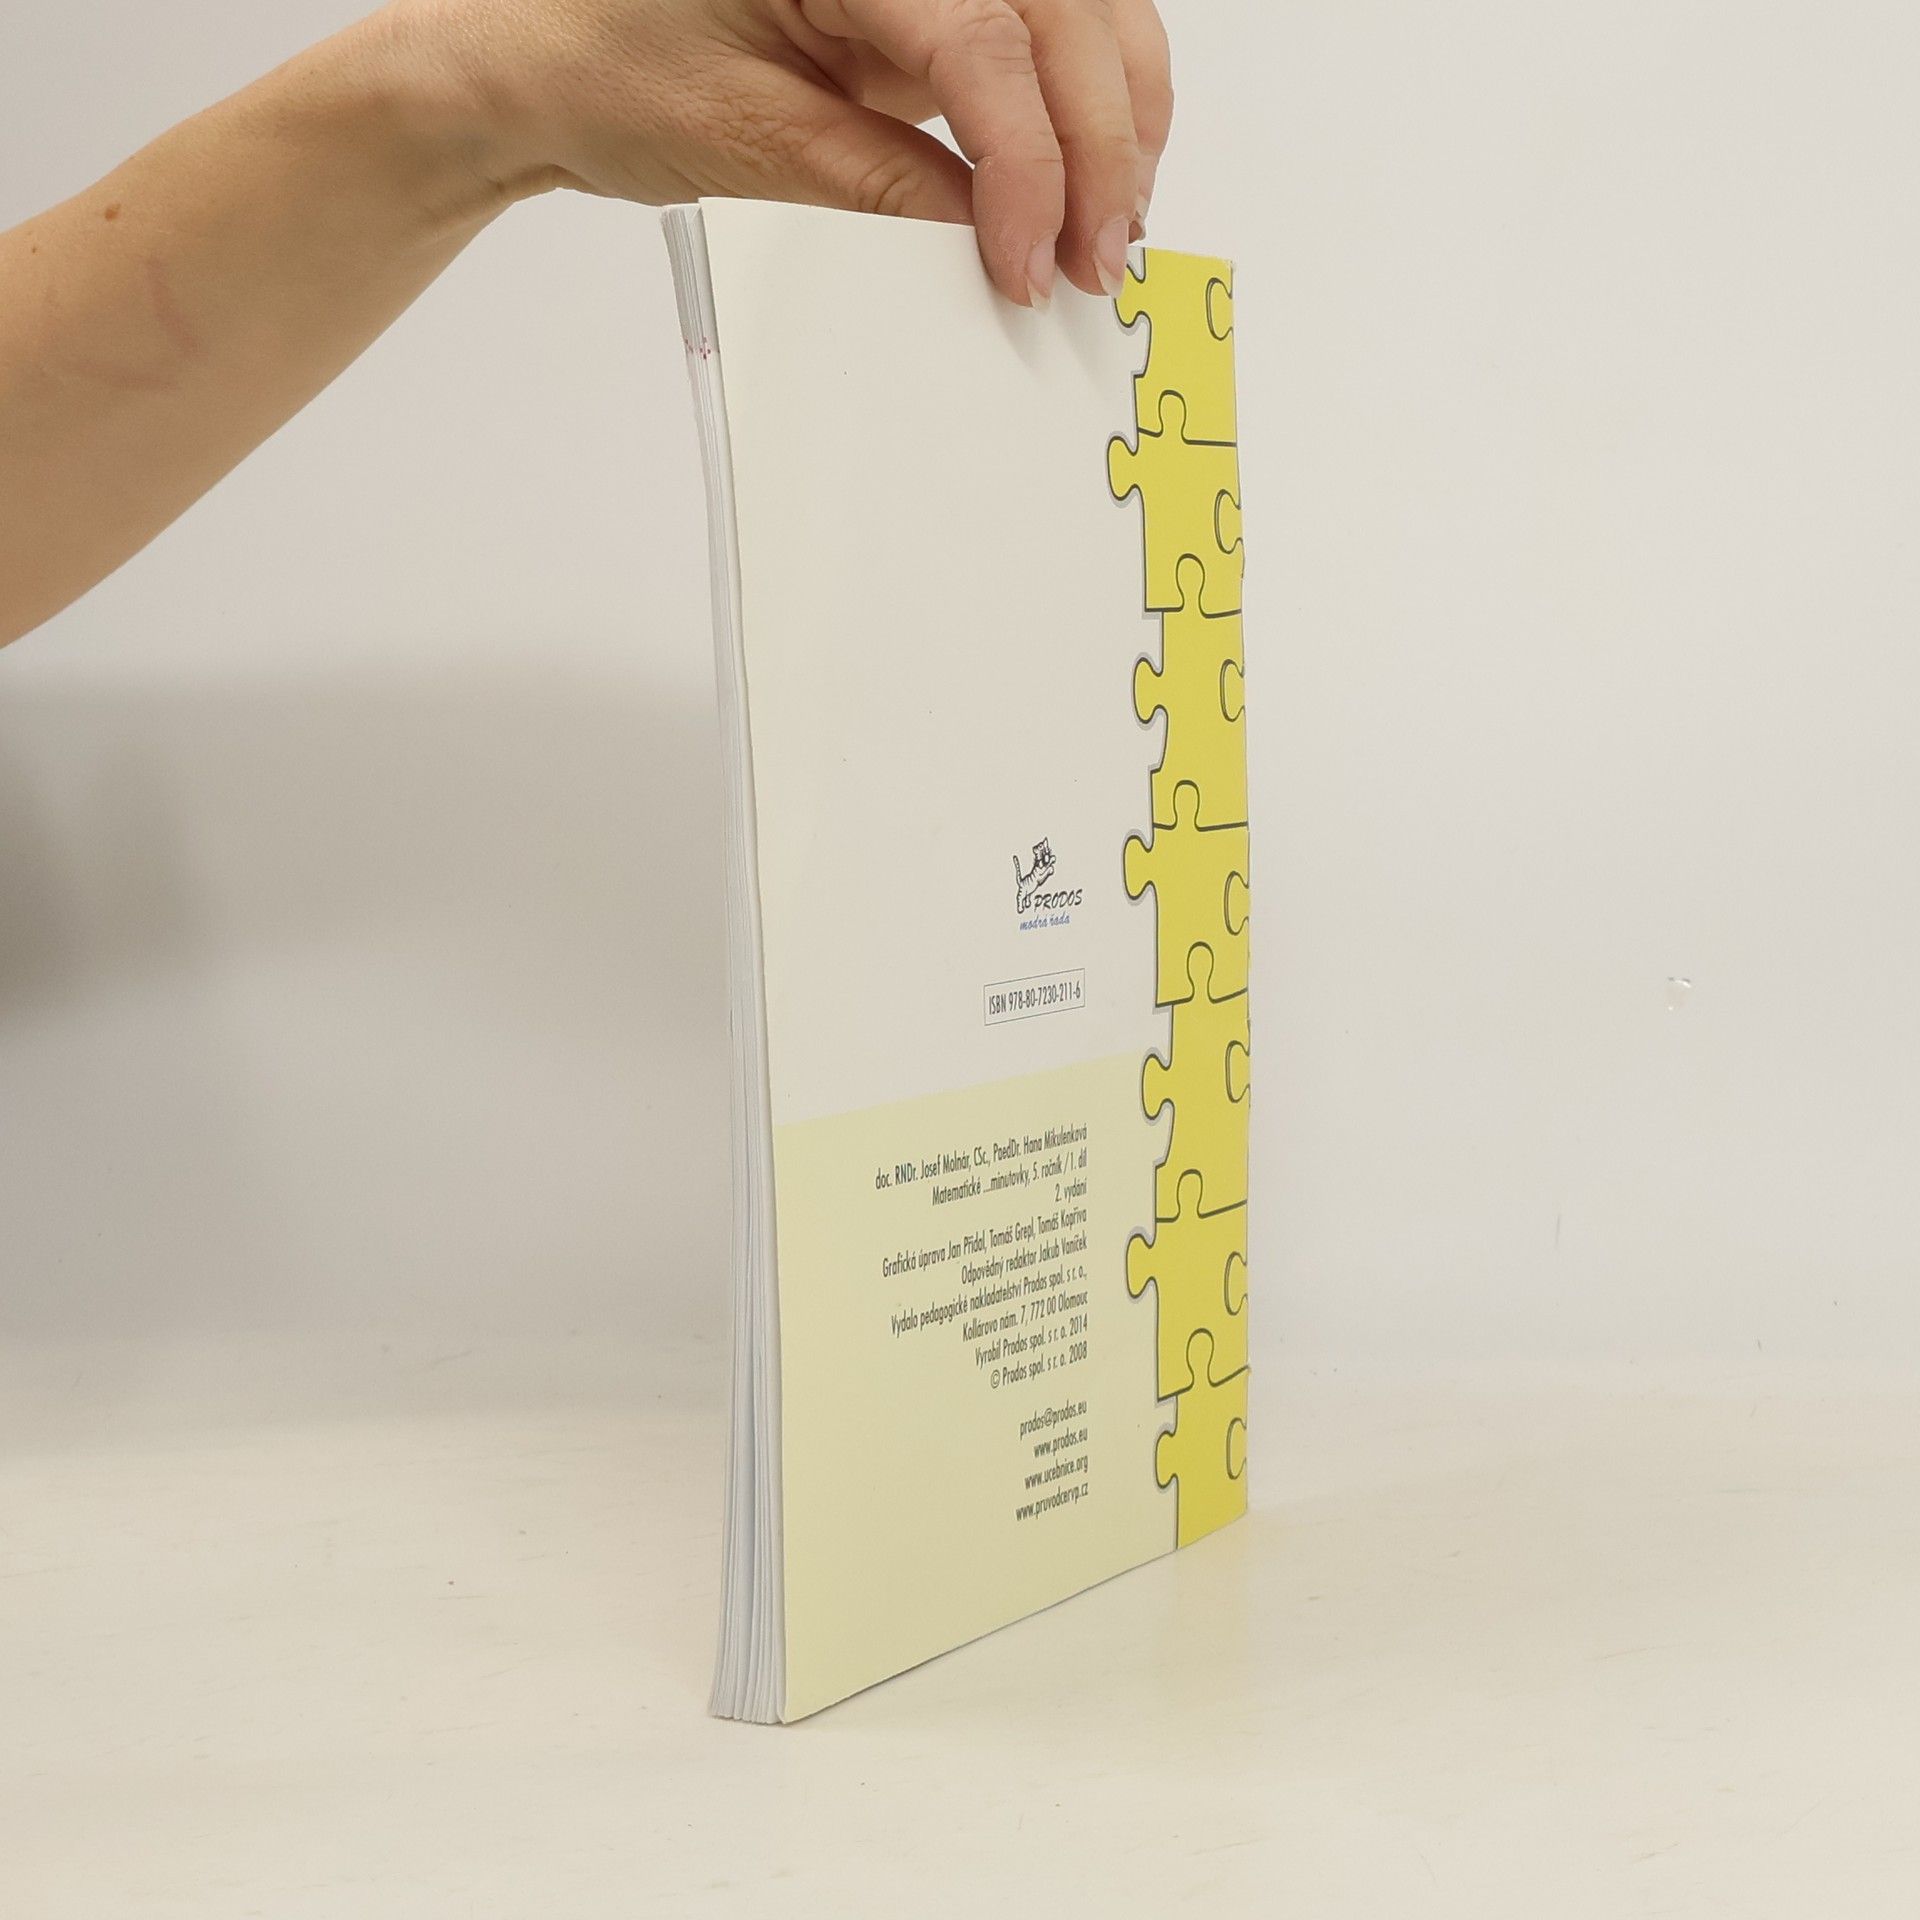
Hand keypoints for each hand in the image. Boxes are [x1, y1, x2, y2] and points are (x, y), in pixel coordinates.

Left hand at [384, 0, 1172, 304]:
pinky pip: (1044, 33)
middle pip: (1067, 12)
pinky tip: (1082, 182)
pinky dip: (1083, 107)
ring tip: (1100, 234)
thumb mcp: (745, 139)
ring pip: (1086, 11)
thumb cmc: (604, 65)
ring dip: (1115, 121)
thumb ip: (880, 182)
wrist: (544, 50)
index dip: (1031, 161)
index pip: (985, 38)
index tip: (1031, 264)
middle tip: (1091, 265)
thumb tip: (991, 236)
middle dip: (1099, 146)